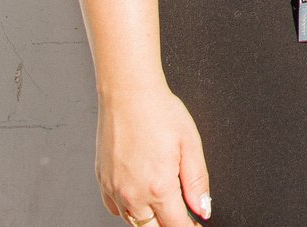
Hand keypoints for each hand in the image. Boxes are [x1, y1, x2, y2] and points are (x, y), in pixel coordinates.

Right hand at [94, 80, 210, 224]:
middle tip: (182, 214)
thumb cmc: (159, 111)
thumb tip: (203, 207)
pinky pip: (115, 209)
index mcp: (158, 187)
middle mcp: (132, 193)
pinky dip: (129, 209)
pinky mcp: (102, 181)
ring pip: (134, 221)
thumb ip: (198, 182)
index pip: (176, 225)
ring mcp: (114, 189)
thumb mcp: (190, 144)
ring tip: (163, 202)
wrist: (128, 93)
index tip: (196, 224)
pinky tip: (140, 196)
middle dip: (169, 224)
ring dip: (150, 218)